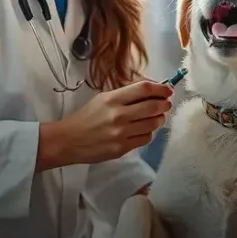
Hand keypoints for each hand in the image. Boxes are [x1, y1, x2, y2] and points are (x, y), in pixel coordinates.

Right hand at [38, 81, 172, 168]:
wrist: (69, 140)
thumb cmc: (86, 117)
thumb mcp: (103, 99)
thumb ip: (125, 95)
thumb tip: (151, 92)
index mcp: (112, 99)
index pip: (144, 89)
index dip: (160, 88)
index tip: (167, 90)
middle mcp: (118, 115)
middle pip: (152, 106)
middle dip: (164, 104)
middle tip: (167, 104)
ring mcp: (121, 133)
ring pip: (152, 124)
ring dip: (159, 119)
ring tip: (158, 117)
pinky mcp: (122, 148)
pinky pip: (145, 139)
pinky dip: (149, 133)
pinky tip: (144, 130)